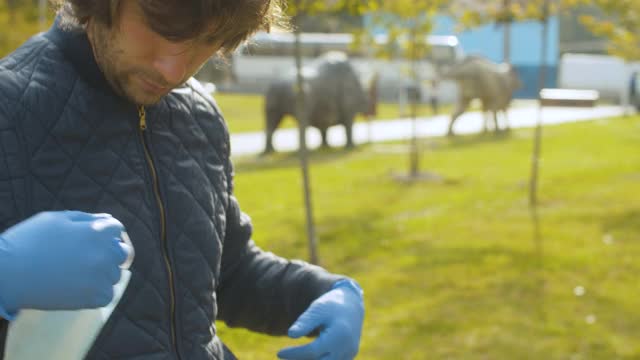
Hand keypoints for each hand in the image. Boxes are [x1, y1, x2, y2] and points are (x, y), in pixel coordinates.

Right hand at [0, 211, 129, 318]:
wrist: (8, 273)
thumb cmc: (29, 241)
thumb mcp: (57, 219)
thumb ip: (86, 218)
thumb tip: (108, 219)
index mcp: (98, 231)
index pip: (116, 229)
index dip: (103, 233)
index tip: (88, 241)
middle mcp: (104, 253)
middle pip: (120, 253)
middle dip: (106, 253)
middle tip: (83, 259)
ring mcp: (100, 277)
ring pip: (114, 275)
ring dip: (101, 274)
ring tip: (76, 274)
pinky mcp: (93, 298)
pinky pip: (106, 295)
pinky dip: (96, 294)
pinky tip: (78, 288)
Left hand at [278, 279, 363, 359]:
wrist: (351, 306)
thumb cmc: (330, 306)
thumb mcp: (317, 310)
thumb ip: (305, 322)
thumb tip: (290, 334)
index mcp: (339, 335)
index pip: (312, 351)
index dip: (294, 354)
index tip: (279, 353)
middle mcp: (347, 348)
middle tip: (283, 356)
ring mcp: (349, 355)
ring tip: (292, 357)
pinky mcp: (348, 357)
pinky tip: (303, 357)